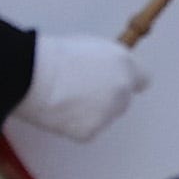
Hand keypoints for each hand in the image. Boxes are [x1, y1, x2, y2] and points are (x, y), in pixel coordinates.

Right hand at [15, 33, 148, 142]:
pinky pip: (86, 130)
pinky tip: (59, 111)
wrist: (35, 75)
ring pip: (104, 116)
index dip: (127, 81)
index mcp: (126, 64)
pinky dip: (75, 125)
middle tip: (80, 90)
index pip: (143, 79)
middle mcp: (123, 91)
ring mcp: (108, 114)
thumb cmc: (56, 55)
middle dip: (106, 97)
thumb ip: (107, 62)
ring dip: (90, 112)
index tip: (114, 82)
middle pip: (122, 100)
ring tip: (65, 98)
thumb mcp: (91, 46)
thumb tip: (108, 71)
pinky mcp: (91, 132)